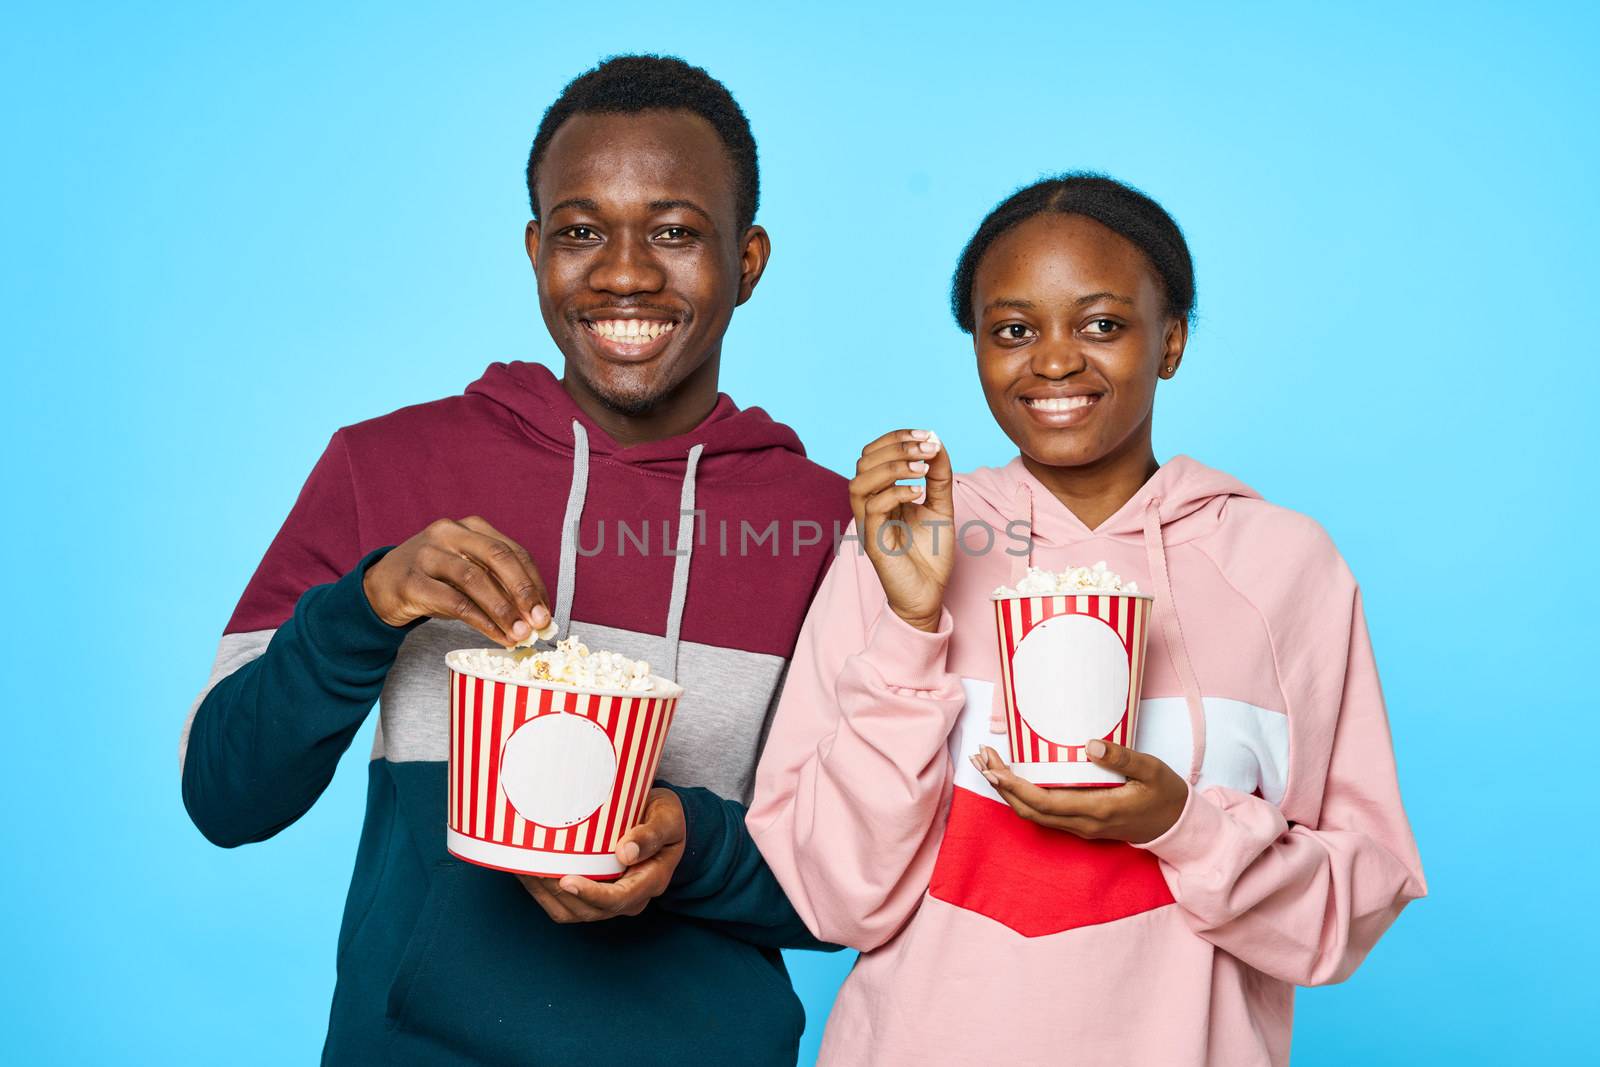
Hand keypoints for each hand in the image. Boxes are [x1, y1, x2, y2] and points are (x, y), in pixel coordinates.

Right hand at [362, 516, 549, 645]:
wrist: (380, 588)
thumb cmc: (434, 581)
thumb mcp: (468, 575)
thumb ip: (498, 587)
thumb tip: (536, 615)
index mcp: (470, 527)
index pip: (513, 551)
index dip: (534, 582)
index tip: (546, 610)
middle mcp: (449, 533)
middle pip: (498, 557)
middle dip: (524, 591)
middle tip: (540, 621)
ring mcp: (427, 554)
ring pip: (475, 580)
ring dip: (503, 611)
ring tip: (520, 634)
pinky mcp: (411, 581)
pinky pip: (454, 602)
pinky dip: (481, 621)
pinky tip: (496, 635)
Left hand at [517, 788, 685, 922]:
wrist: (661, 823)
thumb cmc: (665, 818)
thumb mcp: (666, 819)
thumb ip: (650, 834)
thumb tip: (626, 852)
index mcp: (651, 881)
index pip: (619, 899)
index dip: (591, 894)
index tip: (567, 881)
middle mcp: (630, 898)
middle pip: (590, 910)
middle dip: (559, 893)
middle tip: (533, 868)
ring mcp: (611, 899)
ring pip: (573, 912)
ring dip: (546, 895)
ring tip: (524, 869)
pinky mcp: (595, 895)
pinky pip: (566, 905)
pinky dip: (544, 893)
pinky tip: (528, 872)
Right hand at [850, 429, 955, 632]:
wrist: (929, 595)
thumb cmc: (930, 554)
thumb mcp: (941, 507)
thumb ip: (939, 476)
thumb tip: (937, 443)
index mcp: (881, 493)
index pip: (875, 453)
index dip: (897, 438)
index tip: (928, 435)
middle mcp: (870, 505)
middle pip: (864, 461)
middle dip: (897, 447)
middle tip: (928, 447)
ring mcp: (868, 523)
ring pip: (860, 481)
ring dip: (892, 466)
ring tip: (922, 468)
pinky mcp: (873, 541)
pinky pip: (873, 508)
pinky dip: (895, 493)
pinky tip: (918, 493)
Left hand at [973, 739, 1187, 843]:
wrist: (1177, 827)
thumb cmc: (1165, 796)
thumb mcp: (1152, 770)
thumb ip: (1122, 758)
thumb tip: (1090, 744)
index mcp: (1097, 809)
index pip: (1045, 802)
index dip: (1015, 787)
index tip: (994, 768)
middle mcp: (1083, 823)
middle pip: (1030, 810)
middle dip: (1001, 786)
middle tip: (981, 758)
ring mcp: (1080, 827)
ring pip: (1034, 815)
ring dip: (1008, 792)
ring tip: (989, 765)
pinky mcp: (1081, 824)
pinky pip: (1044, 814)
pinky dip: (1023, 797)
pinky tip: (1014, 779)